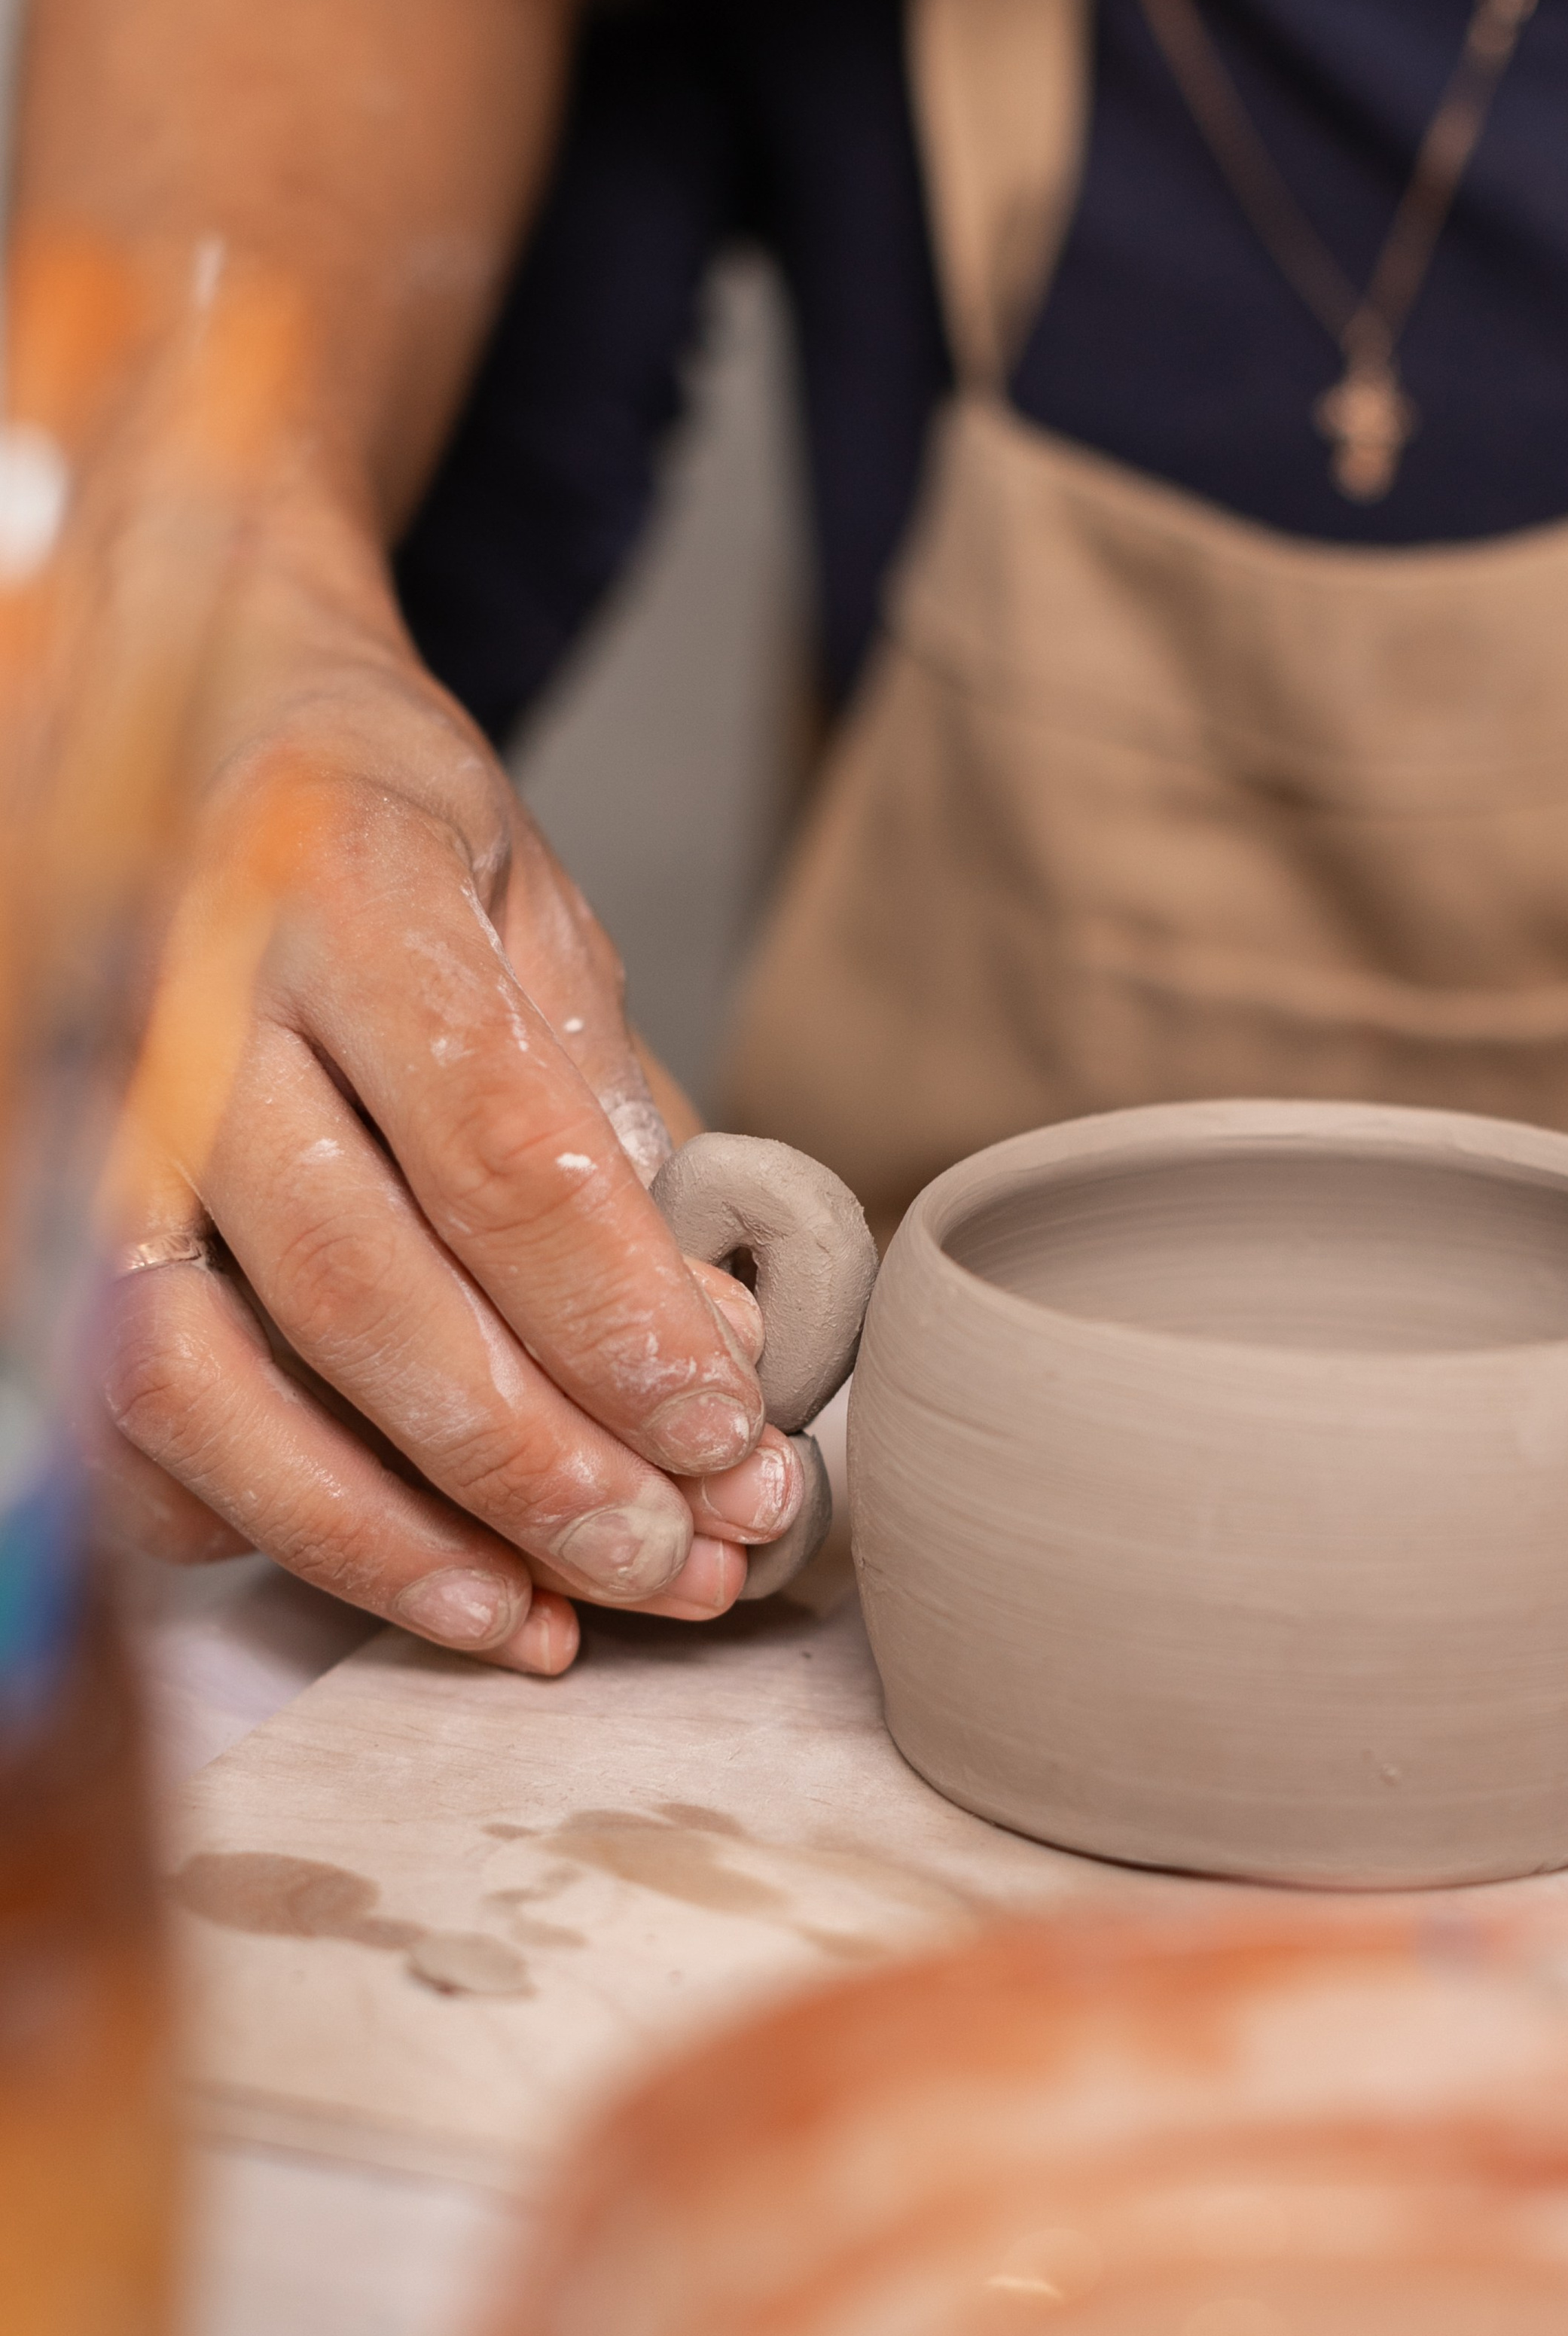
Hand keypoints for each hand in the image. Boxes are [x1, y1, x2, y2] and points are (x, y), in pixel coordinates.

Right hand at [94, 604, 804, 1677]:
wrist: (185, 714)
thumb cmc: (383, 826)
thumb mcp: (532, 909)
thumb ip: (611, 1110)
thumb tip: (714, 1345)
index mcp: (344, 889)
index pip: (498, 1149)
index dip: (620, 1321)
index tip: (729, 1435)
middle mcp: (183, 997)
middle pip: (358, 1287)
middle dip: (531, 1460)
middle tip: (672, 1562)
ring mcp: (72, 1105)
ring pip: (196, 1378)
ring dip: (381, 1534)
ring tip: (538, 1621)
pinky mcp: (21, 1203)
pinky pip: (108, 1409)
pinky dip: (242, 1519)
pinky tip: (383, 1563)